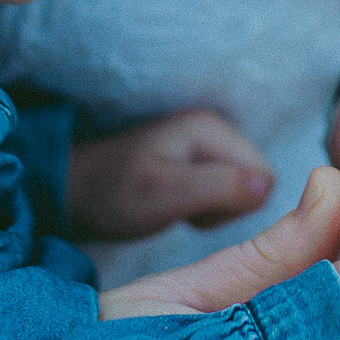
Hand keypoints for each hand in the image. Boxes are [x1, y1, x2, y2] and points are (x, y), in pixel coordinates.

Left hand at [68, 109, 273, 241]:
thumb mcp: (164, 195)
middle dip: (225, 208)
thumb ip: (217, 189)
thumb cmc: (112, 193)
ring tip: (174, 207)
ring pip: (243, 193)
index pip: (265, 177)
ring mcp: (209, 147)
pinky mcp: (201, 165)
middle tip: (182, 209)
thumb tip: (265, 188)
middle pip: (257, 184)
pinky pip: (226, 197)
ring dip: (213, 211)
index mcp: (212, 128)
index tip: (194, 208)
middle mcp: (216, 130)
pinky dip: (204, 211)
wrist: (74, 192)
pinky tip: (174, 207)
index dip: (235, 205)